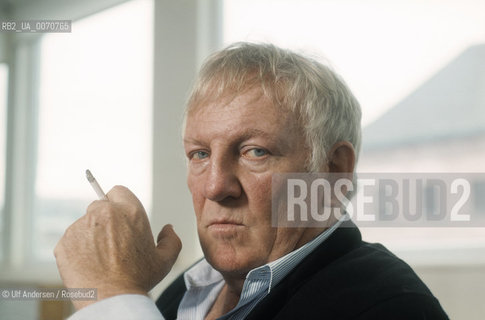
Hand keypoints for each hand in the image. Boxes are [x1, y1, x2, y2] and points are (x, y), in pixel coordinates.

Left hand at [54, 186, 181, 309]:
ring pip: (85, 223)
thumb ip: (171, 239)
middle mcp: (105, 213)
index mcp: (130, 212)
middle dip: (105, 219)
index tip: (120, 217)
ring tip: (101, 258)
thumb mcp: (165, 260)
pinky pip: (71, 239)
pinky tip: (88, 264)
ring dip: (91, 234)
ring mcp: (81, 226)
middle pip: (100, 205)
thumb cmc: (138, 280)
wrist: (111, 299)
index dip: (119, 203)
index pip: (118, 191)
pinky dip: (77, 249)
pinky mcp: (65, 241)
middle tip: (112, 241)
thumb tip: (168, 228)